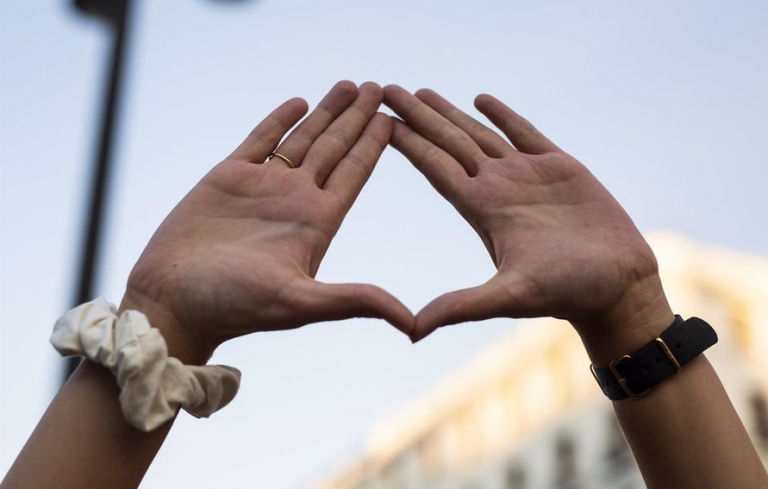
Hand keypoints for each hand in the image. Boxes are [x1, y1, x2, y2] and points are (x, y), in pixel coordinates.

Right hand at [120, 81, 413, 363]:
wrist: (172, 302)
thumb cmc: (234, 307)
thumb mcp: (301, 303)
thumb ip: (355, 301)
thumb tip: (414, 324)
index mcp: (317, 223)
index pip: (355, 173)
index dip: (375, 144)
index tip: (397, 117)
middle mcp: (295, 200)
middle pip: (336, 148)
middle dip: (358, 118)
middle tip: (381, 88)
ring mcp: (263, 187)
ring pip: (303, 138)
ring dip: (327, 112)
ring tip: (351, 85)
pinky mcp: (228, 178)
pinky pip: (260, 139)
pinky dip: (280, 120)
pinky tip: (299, 102)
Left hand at [384, 86, 672, 353]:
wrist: (617, 287)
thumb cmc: (567, 293)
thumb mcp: (510, 297)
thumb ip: (462, 306)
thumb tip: (412, 330)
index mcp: (482, 210)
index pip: (435, 167)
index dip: (408, 142)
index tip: (379, 119)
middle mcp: (498, 188)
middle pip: (447, 142)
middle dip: (418, 117)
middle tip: (385, 89)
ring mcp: (526, 176)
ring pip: (479, 134)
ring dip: (449, 113)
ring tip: (421, 92)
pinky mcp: (560, 168)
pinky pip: (524, 132)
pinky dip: (502, 115)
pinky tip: (481, 99)